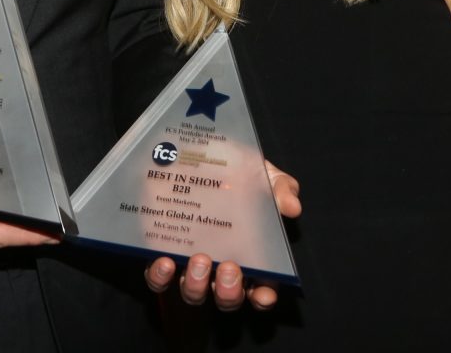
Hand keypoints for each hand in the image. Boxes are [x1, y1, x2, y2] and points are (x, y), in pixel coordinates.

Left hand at [143, 160, 300, 310]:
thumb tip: (292, 207)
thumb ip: (279, 188)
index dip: (263, 297)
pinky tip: (165, 260)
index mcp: (251, 253)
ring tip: (199, 260)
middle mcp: (221, 265)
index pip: (261, 288)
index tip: (263, 293)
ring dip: (196, 285)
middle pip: (227, 297)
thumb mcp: (263, 174)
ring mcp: (190, 263)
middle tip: (229, 268)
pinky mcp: (162, 252)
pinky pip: (158, 278)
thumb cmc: (238, 170)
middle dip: (229, 291)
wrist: (197, 153)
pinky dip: (160, 276)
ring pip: (194, 293)